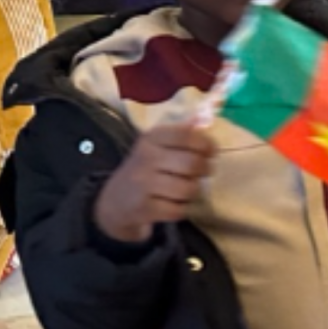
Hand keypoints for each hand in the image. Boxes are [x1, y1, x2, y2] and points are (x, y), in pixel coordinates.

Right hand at [94, 118, 215, 244]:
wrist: (116, 201)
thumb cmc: (145, 170)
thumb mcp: (157, 146)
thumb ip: (181, 134)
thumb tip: (204, 119)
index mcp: (151, 138)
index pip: (185, 135)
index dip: (205, 143)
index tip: (212, 151)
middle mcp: (146, 157)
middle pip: (192, 163)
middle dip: (205, 169)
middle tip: (204, 172)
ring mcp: (144, 183)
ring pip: (188, 188)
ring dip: (193, 191)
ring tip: (186, 188)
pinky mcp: (145, 207)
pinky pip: (178, 209)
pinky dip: (181, 209)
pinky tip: (173, 203)